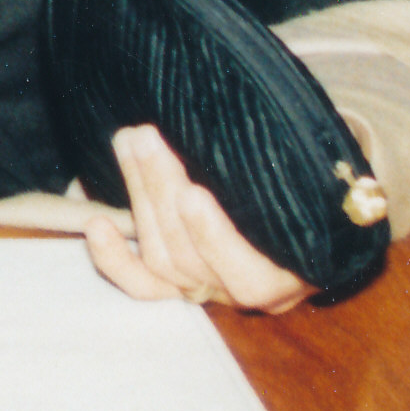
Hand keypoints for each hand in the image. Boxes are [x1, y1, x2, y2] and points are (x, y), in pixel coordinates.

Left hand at [75, 124, 312, 312]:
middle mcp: (251, 290)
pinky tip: (96, 225)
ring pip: (164, 261)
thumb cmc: (313, 175)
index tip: (193, 192)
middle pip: (193, 257)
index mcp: (297, 272)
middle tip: (146, 137)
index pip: (249, 274)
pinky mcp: (178, 285)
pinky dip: (114, 259)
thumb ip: (288, 161)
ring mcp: (211, 288)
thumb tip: (257, 120)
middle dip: (163, 191)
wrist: (309, 198)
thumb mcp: (312, 168)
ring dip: (141, 196)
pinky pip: (143, 285)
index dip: (215, 237)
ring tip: (131, 143)